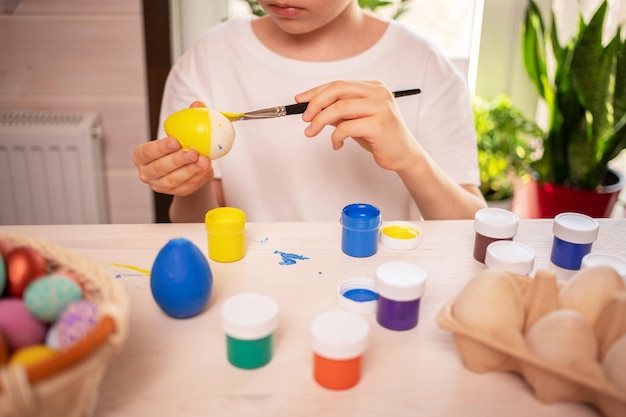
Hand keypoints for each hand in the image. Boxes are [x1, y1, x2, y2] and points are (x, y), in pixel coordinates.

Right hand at [132, 102, 213, 195]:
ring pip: (173, 180)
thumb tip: (198, 105)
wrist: (189, 167)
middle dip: (177, 160)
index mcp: (142, 155)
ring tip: (203, 161)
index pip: (147, 152)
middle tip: (193, 152)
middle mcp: (147, 172)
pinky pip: (185, 187)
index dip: (160, 148)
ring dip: (189, 171)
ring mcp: (160, 185)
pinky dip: (196, 178)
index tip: (175, 141)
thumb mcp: (182, 131)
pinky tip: (205, 169)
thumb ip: (188, 118)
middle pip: (159, 168)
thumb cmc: (181, 146)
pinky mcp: (175, 193)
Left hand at [295, 80, 419, 172]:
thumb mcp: (356, 120)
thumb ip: (338, 112)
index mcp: (373, 87)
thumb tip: (313, 109)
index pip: (339, 85)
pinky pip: (347, 127)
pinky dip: (336, 136)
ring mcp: (381, 107)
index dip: (316, 92)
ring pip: (340, 107)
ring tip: (312, 132)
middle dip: (316, 103)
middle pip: (338, 90)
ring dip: (321, 121)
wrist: (404, 155)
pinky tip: (336, 144)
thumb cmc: (380, 137)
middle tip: (305, 118)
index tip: (300, 100)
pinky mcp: (379, 125)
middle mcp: (378, 93)